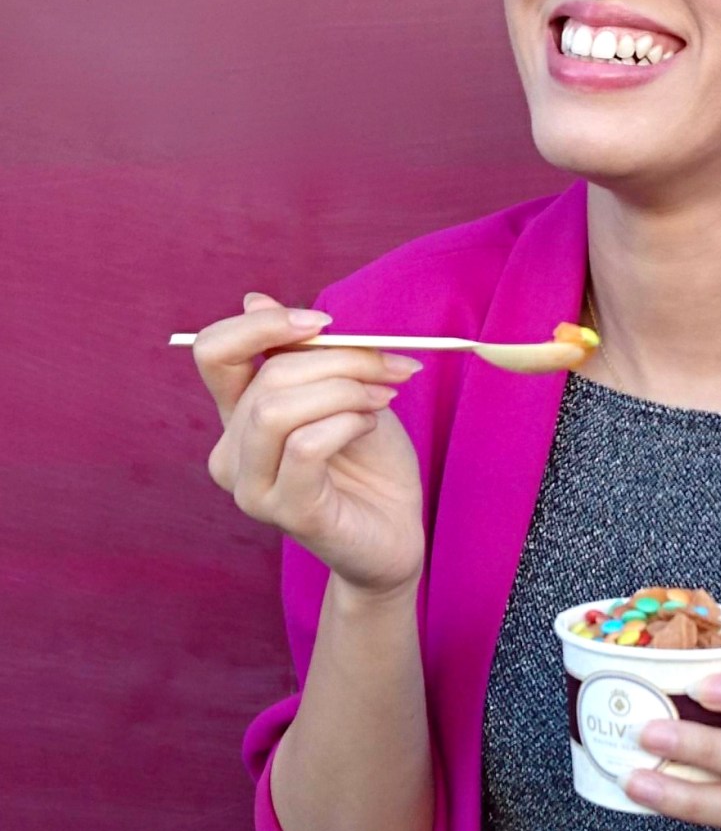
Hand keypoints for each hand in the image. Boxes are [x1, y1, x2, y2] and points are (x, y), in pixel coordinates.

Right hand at [194, 290, 426, 598]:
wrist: (395, 531)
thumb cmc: (369, 460)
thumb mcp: (344, 390)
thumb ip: (306, 354)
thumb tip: (253, 298)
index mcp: (239, 415)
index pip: (215, 353)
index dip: (262, 325)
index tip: (324, 322)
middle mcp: (232, 452)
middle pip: (268, 376)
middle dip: (341, 359)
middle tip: (392, 365)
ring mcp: (251, 488)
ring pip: (276, 409)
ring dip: (344, 390)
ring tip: (383, 397)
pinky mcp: (285, 512)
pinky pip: (305, 446)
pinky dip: (347, 423)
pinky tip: (370, 427)